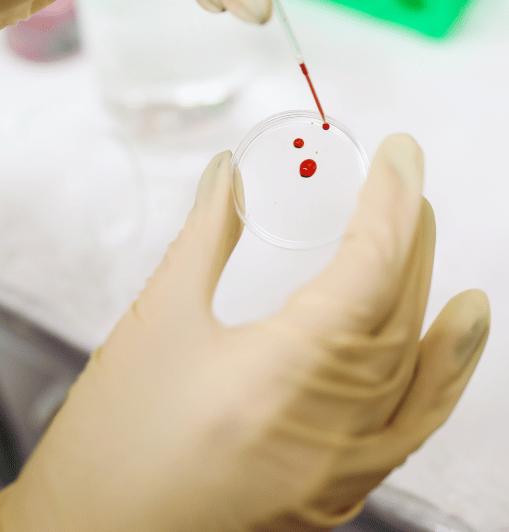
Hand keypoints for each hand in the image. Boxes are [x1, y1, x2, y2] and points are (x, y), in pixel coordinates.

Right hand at [0, 134, 488, 531]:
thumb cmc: (109, 444)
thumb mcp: (157, 322)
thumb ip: (204, 237)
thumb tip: (228, 173)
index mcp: (282, 377)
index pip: (368, 271)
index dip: (390, 203)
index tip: (401, 154)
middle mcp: (327, 432)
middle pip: (396, 315)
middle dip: (408, 236)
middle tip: (405, 181)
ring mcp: (337, 475)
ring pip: (410, 371)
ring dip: (427, 295)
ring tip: (429, 234)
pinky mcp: (331, 498)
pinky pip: (407, 428)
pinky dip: (438, 377)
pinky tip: (451, 343)